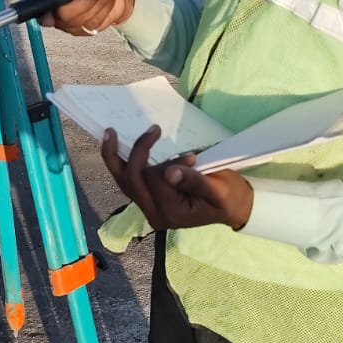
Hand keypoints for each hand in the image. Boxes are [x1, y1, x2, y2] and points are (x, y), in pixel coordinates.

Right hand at [39, 0, 134, 35]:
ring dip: (98, 5)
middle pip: (64, 16)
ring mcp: (70, 22)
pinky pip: (94, 25)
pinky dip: (104, 10)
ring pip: (81, 21)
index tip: (62, 5)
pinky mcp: (85, 30)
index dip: (48, 10)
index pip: (42, 4)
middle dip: (83, 3)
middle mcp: (56, 10)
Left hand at [99, 126, 253, 231]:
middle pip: (130, 181)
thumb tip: (170, 171)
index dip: (169, 164)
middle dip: (135, 153)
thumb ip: (194, 181)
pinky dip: (121, 163)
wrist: (233, 209)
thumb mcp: (218, 190)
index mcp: (171, 212)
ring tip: (110, 133)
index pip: (156, 181)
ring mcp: (149, 208)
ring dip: (114, 157)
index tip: (191, 157)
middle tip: (145, 130)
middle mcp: (154, 213)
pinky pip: (129, 182)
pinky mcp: (148, 200)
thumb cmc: (229, 199)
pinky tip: (115, 146)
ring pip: (123, 181)